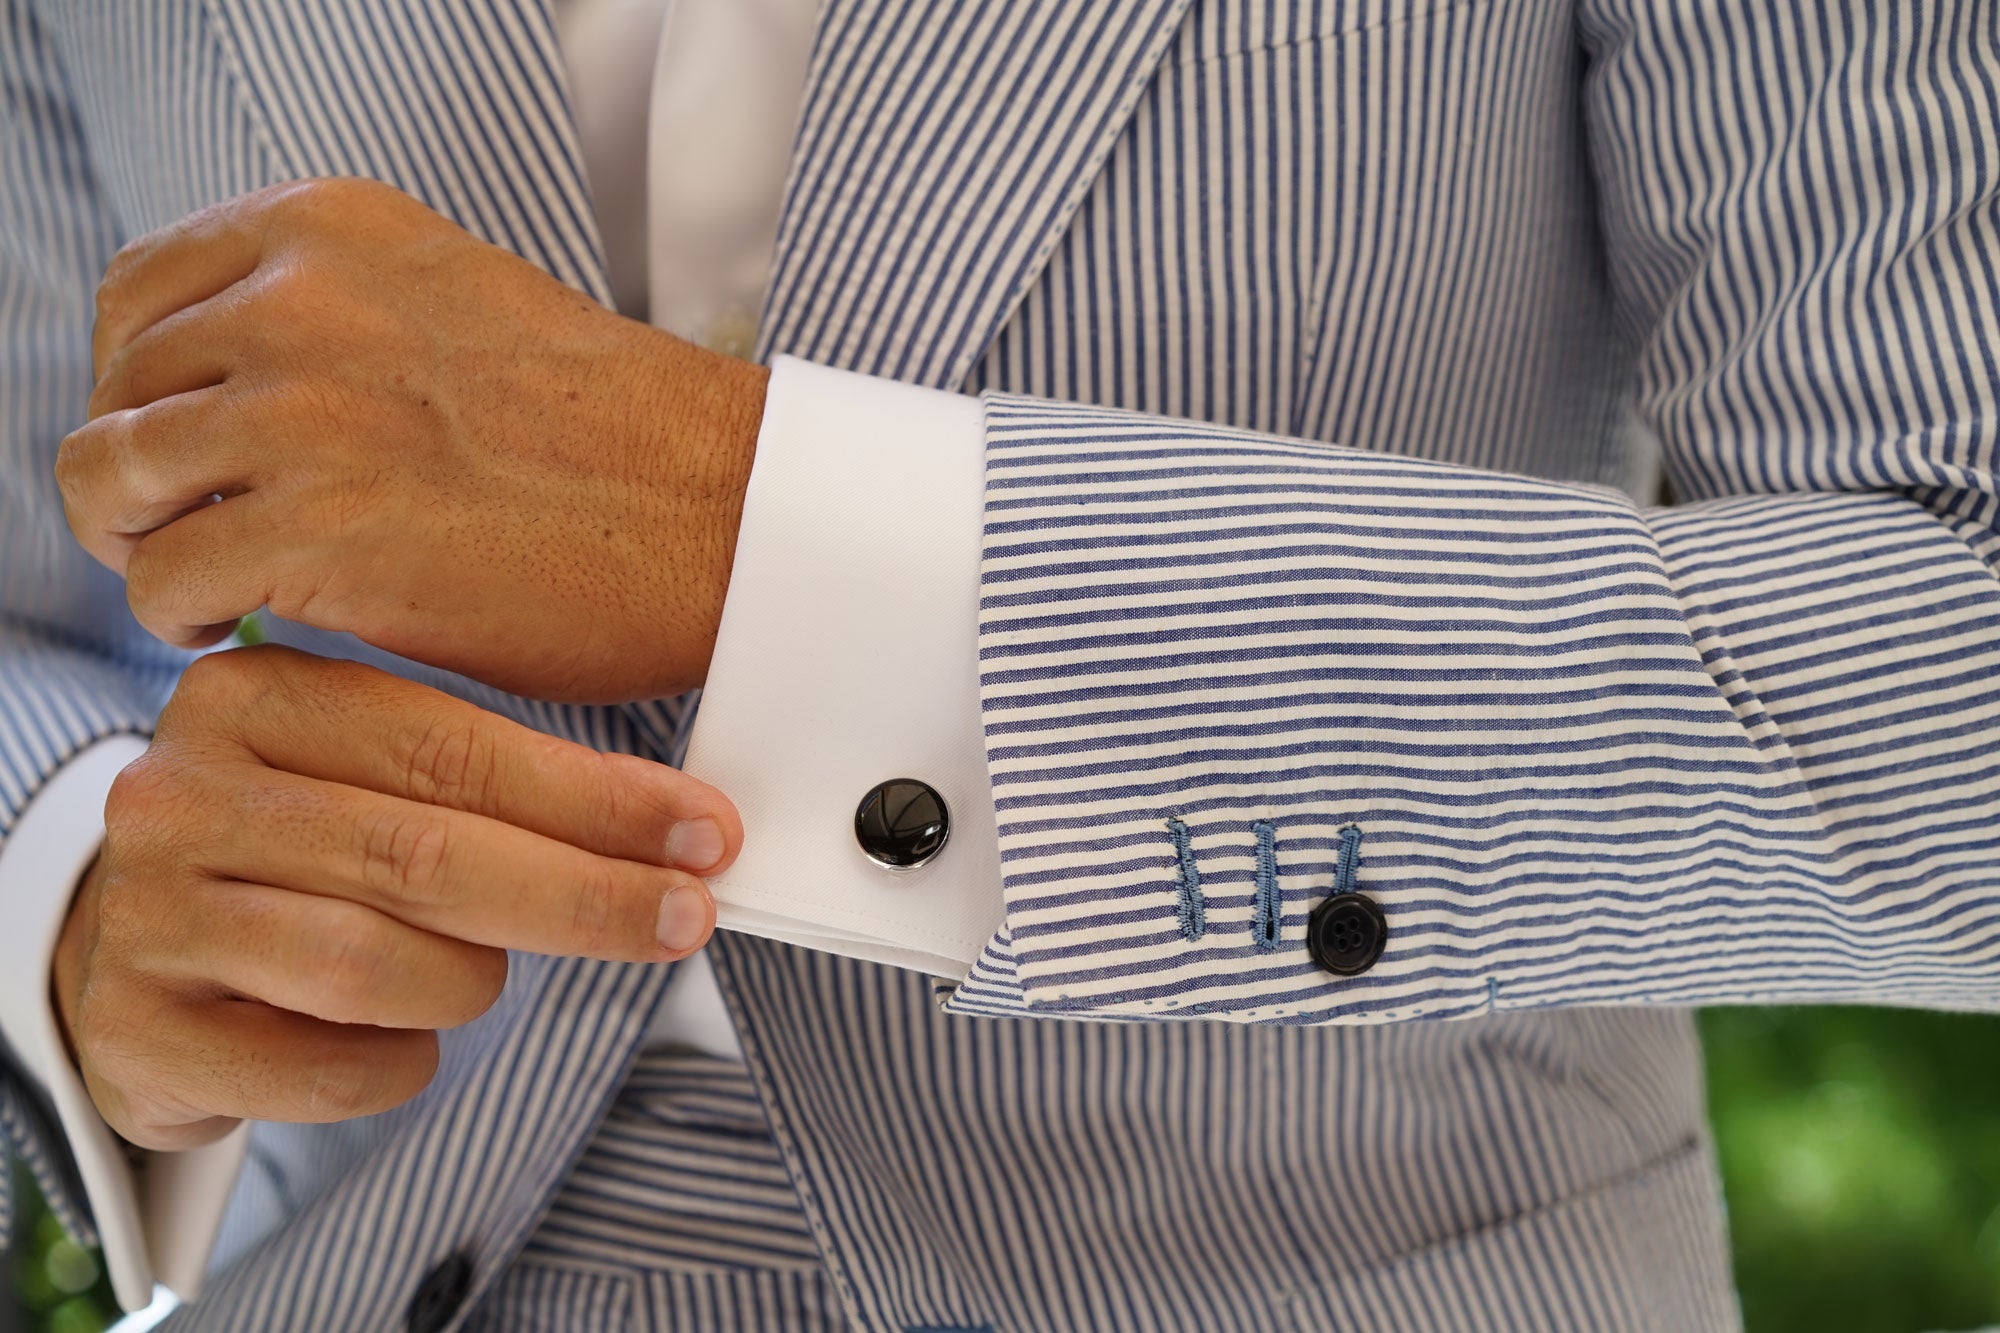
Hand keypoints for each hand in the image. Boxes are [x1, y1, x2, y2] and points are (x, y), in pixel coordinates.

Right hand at [52, 644, 741, 1150]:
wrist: (133, 953)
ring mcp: (146, 913)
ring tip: (476, 975)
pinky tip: (402, 1042)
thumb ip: (495, 782)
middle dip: (584, 896)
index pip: (454, 751)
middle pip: (426, 856)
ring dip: (467, 984)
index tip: (706, 832)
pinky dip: (398, 1066)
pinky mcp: (136, 1028)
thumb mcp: (372, 778)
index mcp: (251, 696)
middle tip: (685, 918)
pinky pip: (326, 1070)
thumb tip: (681, 827)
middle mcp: (181, 793)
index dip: (597, 801)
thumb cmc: (296, 854)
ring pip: (377, 967)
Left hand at [57, 177, 768, 702]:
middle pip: (117, 393)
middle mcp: (300, 303)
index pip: (139, 296)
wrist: (723, 515)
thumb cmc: (617, 436)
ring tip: (210, 578)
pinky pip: (164, 584)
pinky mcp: (317, 533)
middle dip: (142, 476)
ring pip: (110, 483)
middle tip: (197, 530)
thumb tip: (231, 396)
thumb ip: (333, 321)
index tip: (184, 447)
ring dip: (146, 544)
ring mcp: (302, 415)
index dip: (141, 386)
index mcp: (333, 232)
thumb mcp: (454, 306)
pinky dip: (184, 618)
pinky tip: (243, 624)